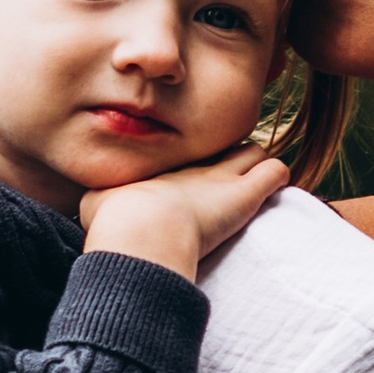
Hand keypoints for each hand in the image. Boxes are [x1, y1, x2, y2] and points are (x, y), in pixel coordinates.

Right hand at [78, 145, 288, 279]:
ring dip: (256, 166)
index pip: (188, 153)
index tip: (194, 173)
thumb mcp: (96, 202)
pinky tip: (275, 188)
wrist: (138, 228)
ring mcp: (222, 177)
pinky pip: (275, 172)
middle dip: (228, 157)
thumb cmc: (114, 219)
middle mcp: (195, 165)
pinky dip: (278, 178)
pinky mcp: (245, 195)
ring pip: (253, 152)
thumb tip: (97, 202)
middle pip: (223, 144)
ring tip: (256, 180)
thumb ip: (101, 198)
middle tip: (229, 175)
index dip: (195, 162)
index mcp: (163, 166)